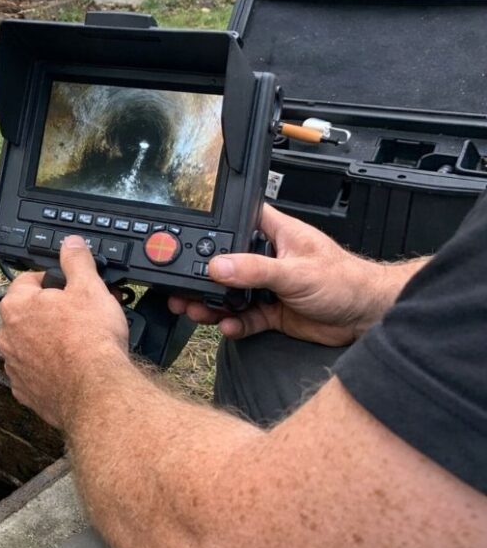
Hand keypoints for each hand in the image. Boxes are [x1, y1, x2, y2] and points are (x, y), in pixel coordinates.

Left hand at [0, 235, 129, 428]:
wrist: (96, 391)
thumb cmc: (90, 341)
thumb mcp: (89, 287)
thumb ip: (76, 261)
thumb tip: (70, 244)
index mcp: (16, 306)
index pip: (26, 280)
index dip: (52, 280)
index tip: (69, 286)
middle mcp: (7, 336)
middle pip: (27, 313)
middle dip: (50, 311)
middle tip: (79, 314)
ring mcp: (14, 366)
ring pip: (29, 344)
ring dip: (48, 340)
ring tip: (78, 342)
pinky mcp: (26, 391)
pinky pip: (35, 372)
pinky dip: (50, 369)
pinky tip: (71, 367)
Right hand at [169, 205, 417, 345]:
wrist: (366, 316)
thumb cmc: (345, 280)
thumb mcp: (295, 272)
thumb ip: (255, 270)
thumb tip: (218, 266)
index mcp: (274, 234)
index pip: (236, 221)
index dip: (212, 227)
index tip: (186, 241)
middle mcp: (267, 257)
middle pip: (225, 263)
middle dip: (203, 277)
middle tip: (182, 287)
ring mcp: (268, 286)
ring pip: (230, 293)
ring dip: (212, 303)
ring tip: (195, 310)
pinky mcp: (272, 311)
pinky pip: (244, 317)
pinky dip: (233, 324)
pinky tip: (226, 326)